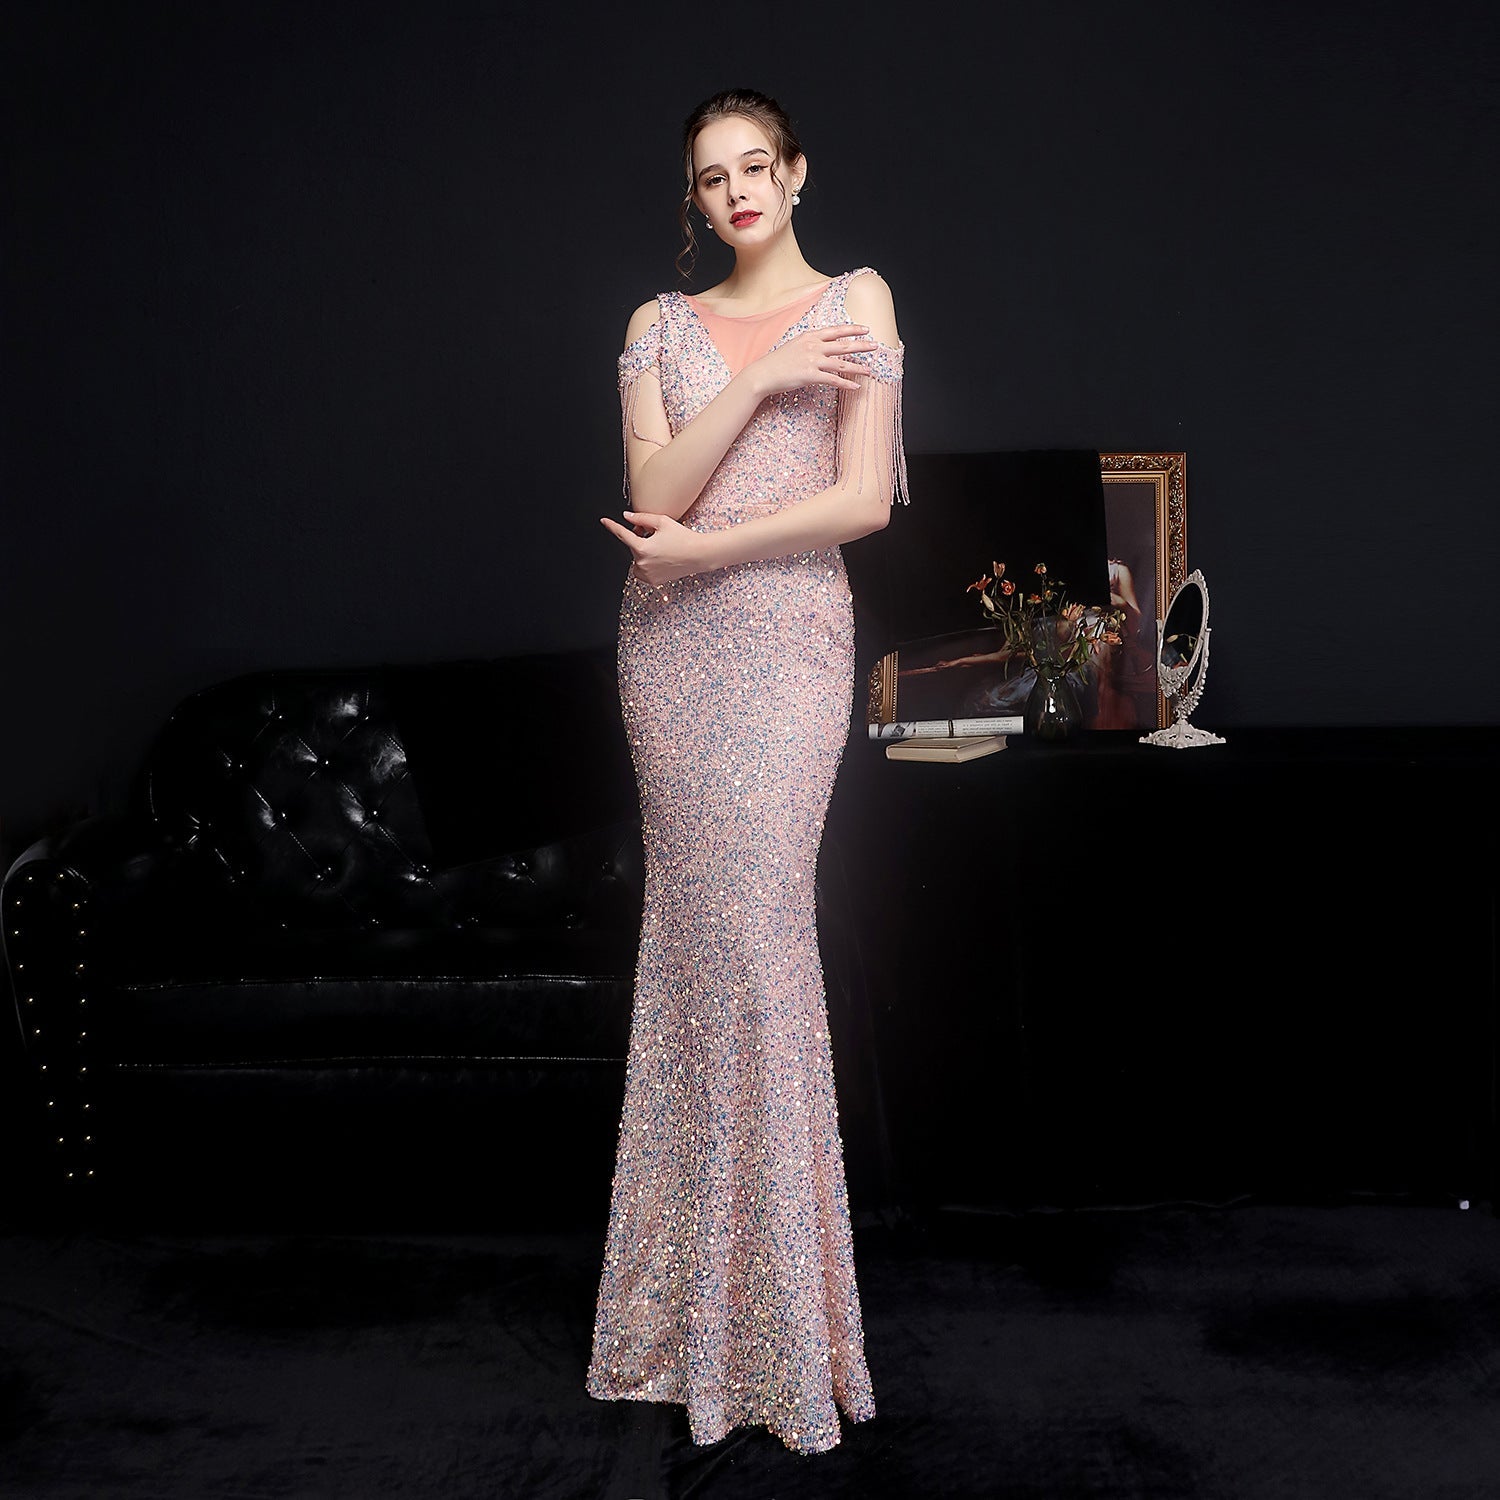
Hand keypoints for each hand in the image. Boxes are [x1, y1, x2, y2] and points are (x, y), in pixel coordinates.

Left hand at [599, 510, 707, 585]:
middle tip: (654, 534)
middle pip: (632, 546)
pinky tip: (661, 558)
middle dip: (639, 539)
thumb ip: (641, 518)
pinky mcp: (653, 581)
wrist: (698, 555)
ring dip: (642, 552)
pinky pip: (642, 570)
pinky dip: (647, 563)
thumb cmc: (683, 537)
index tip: (604, 521)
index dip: (612, 526)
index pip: (622, 535)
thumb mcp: (662, 522)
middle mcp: (642, 563)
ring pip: (636, 559)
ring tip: (660, 548)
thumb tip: (626, 516)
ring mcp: (647, 574)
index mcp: (642, 548)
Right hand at [747, 323, 877, 397]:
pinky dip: (846, 384)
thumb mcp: (794, 346)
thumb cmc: (777, 362)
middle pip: (843, 345)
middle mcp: (813, 346)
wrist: (763, 374)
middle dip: (861, 345)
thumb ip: (809, 344)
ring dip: (857, 368)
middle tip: (876, 346)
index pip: (836, 330)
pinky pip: (833, 380)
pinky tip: (855, 387)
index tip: (866, 329)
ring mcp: (812, 361)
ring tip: (870, 371)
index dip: (852, 329)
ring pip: (841, 363)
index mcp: (810, 336)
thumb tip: (822, 346)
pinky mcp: (810, 376)